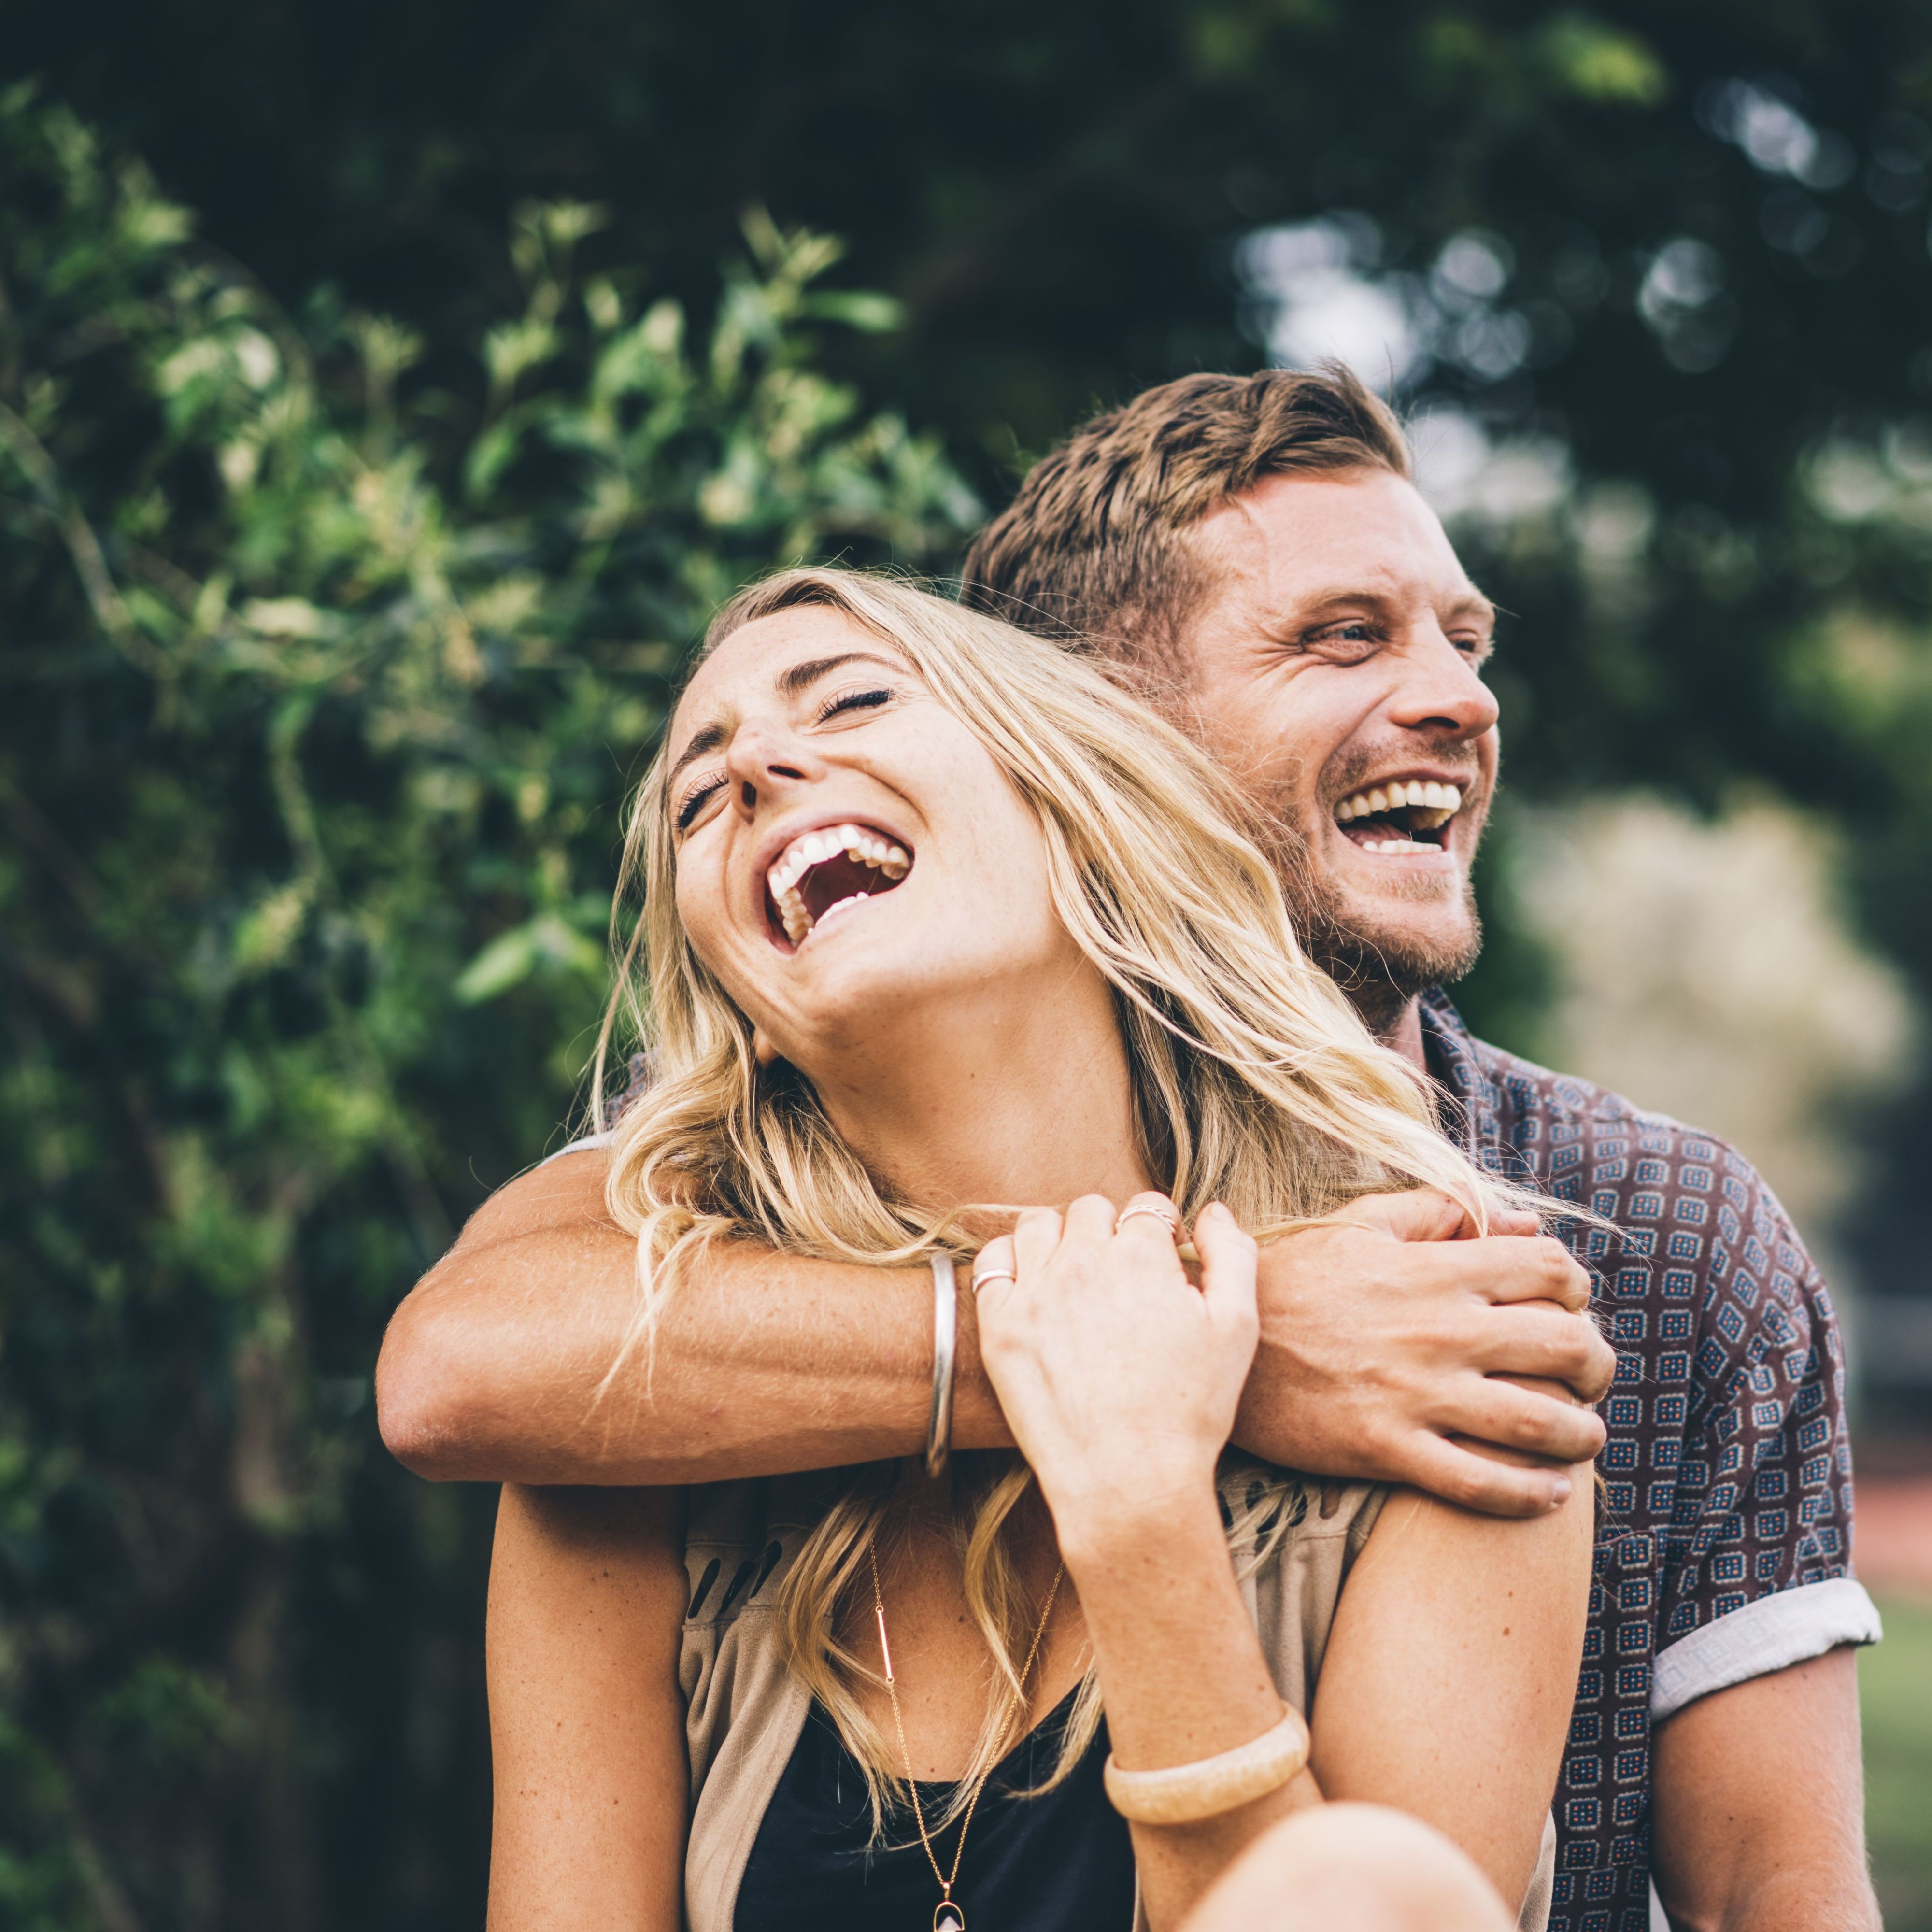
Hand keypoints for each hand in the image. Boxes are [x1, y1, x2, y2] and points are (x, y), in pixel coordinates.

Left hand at [973, 1193, 1258, 1548]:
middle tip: (1119, 1275)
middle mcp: (1082, 1261)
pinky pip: (991, 1262)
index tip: (1160, 1261)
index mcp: (1141, 1254)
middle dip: (1109, 1231)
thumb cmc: (1189, 1409)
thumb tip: (1213, 1211)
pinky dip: (1009, 1262)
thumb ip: (1233, 1255)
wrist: (1128, 1479)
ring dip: (1058, 1238)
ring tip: (1073, 1276)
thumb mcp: (1238, 1327)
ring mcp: (1035, 1290)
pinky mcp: (999, 1325)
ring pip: (1038, 1225)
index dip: (1158, 1231)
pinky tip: (1030, 1287)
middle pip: (1090, 1209)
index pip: (1146, 1208)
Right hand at [1231, 1189, 1611, 1516]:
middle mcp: (1436, 1330)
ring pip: (1538, 1424)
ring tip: (1582, 1436)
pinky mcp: (1386, 1448)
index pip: (1549, 1270)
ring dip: (1581, 1435)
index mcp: (1431, 1270)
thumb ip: (1437, 1212)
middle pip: (1566, 1346)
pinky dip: (1531, 1494)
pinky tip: (1549, 1492)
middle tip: (1590, 1377)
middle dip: (1597, 1365)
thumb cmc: (1290, 1279)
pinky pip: (1481, 1483)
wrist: (1211, 1341)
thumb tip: (1520, 1219)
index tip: (1569, 1307)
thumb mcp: (1357, 1227)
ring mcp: (1414, 1393)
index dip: (1576, 1289)